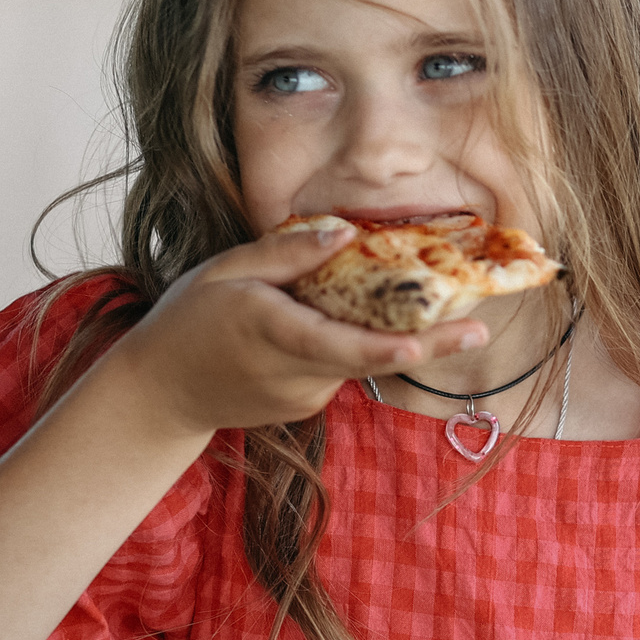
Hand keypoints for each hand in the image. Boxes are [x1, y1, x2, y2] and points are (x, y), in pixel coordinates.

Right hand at [108, 222, 488, 436]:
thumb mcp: (225, 271)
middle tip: (480, 326)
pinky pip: (340, 365)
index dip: (397, 346)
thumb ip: (285, 253)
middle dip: (428, 341)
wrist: (159, 392)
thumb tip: (344, 233)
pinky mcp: (308, 405)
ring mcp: (306, 396)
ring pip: (357, 356)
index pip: (347, 346)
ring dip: (381, 332)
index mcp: (275, 334)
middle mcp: (298, 374)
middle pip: (370, 354)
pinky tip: (331, 321)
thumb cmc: (187, 321)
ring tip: (411, 304)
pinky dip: (349, 342)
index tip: (440, 341)